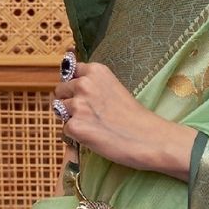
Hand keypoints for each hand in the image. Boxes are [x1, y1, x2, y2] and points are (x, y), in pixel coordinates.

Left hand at [54, 61, 194, 179]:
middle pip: (60, 90)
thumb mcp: (114, 87)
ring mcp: (77, 105)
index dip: (75, 85)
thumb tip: (71, 86)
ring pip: (60, 110)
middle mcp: (83, 84)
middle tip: (90, 114)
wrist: (148, 138)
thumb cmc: (135, 116)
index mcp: (95, 70)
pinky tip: (94, 136)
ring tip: (93, 125)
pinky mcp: (74, 126)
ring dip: (71, 118)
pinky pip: (65, 129)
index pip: (70, 72)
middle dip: (69, 101)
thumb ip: (93, 84)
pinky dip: (75, 135)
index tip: (84, 95)